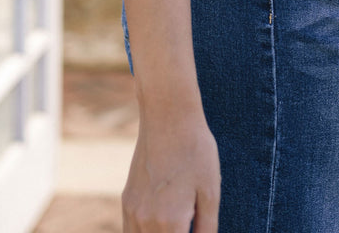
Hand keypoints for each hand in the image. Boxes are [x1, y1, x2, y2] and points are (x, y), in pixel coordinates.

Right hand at [122, 108, 220, 231]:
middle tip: (188, 225)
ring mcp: (133, 212)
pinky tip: (163, 227)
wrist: (168, 116)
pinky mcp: (127, 201)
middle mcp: (146, 223)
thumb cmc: (195, 150)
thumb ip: (207, 228)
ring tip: (177, 225)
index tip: (196, 231)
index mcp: (171, 224)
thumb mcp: (211, 191)